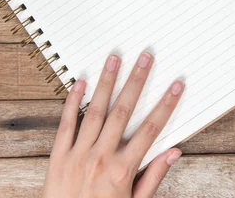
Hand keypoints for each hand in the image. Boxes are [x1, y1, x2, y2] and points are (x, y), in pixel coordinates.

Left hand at [43, 53, 184, 197]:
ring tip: (114, 60)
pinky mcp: (58, 157)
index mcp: (122, 170)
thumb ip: (153, 176)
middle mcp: (100, 157)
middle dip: (136, 81)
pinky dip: (72, 102)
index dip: (165, 105)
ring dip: (106, 83)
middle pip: (124, 111)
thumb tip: (174, 152)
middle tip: (145, 58)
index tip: (175, 85)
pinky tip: (79, 83)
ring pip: (95, 111)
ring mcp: (78, 155)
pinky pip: (65, 124)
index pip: (150, 129)